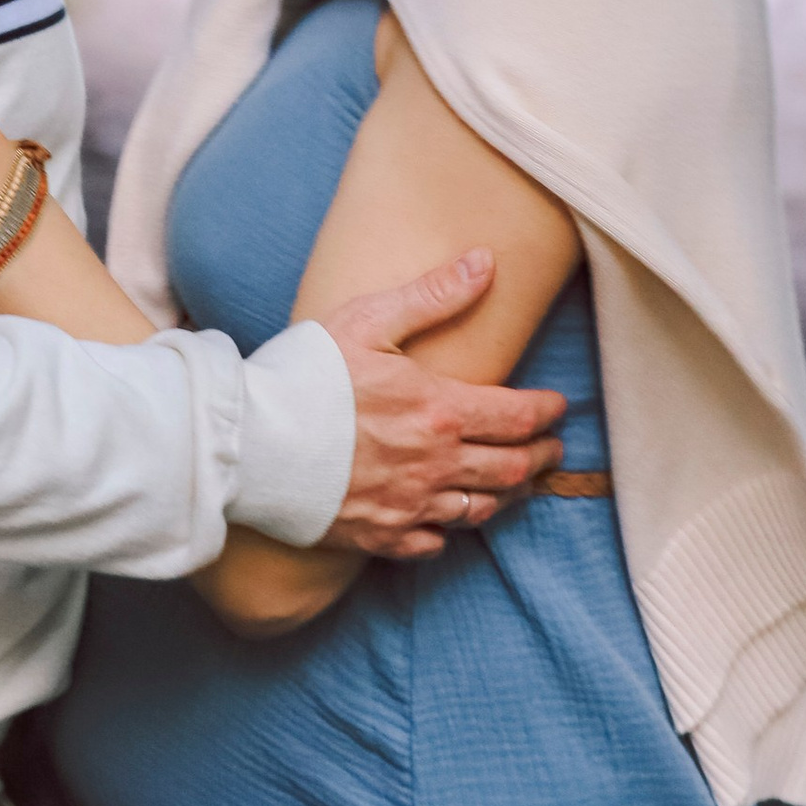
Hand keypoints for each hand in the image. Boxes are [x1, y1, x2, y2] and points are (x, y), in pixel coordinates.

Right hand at [317, 251, 565, 557]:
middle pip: (511, 469)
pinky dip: (449, 531)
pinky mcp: (378, 535)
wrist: (247, 445)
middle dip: (541, 457)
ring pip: (480, 510)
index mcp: (439, 411)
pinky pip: (432, 543)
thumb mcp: (367, 321)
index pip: (517, 416)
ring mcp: (408, 506)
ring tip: (517, 484)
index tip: (558, 408)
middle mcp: (434, 464)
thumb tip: (485, 262)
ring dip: (507, 495)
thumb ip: (433, 295)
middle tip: (552, 449)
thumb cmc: (302, 376)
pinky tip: (449, 520)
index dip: (546, 413)